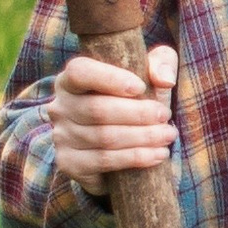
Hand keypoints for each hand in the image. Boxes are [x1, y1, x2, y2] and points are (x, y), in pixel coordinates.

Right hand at [48, 43, 177, 191]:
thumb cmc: (133, 102)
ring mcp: (61, 137)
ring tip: (168, 135)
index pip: (80, 73)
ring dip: (143, 137)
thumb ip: (161, 63)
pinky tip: (157, 155)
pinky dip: (136, 157)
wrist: (117, 150)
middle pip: (97, 109)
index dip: (110, 79)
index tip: (141, 87)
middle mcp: (60, 107)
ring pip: (104, 137)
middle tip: (165, 116)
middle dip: (138, 113)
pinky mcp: (69, 163)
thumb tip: (165, 79)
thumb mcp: (149, 76)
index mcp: (70, 80)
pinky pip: (104, 160)